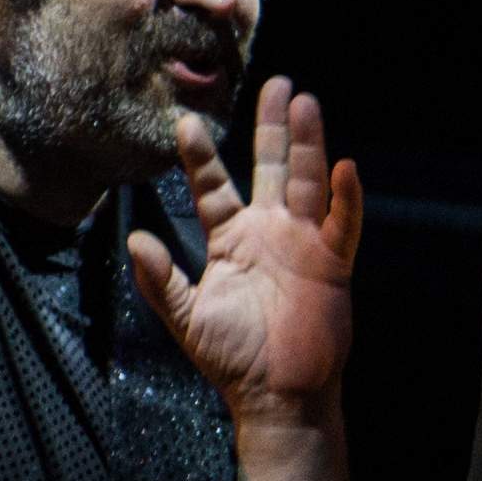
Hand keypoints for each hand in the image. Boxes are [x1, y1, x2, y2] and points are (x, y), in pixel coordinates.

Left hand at [132, 77, 362, 420]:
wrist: (278, 397)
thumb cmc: (233, 359)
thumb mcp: (187, 319)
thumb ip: (160, 280)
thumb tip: (135, 238)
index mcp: (232, 239)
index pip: (214, 187)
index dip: (202, 156)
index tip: (185, 123)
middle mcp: (269, 232)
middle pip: (272, 167)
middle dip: (272, 127)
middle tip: (275, 83)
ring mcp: (304, 244)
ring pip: (308, 182)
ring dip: (308, 145)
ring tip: (305, 102)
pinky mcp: (333, 266)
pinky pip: (343, 226)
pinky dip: (346, 199)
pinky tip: (344, 168)